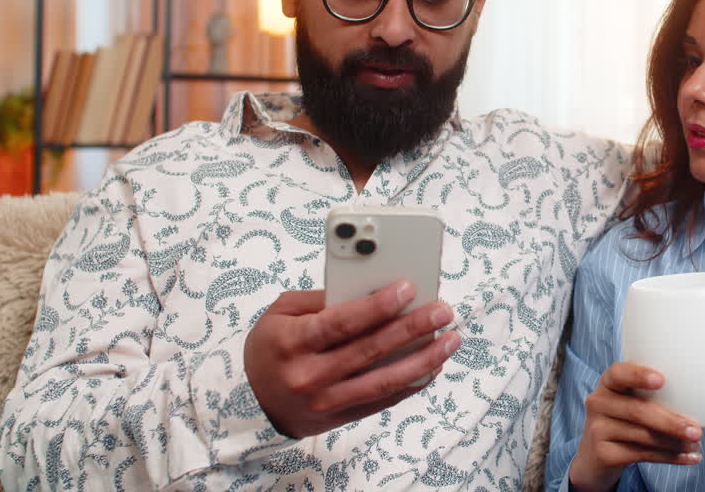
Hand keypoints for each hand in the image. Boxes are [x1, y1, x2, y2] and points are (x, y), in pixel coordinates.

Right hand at [243, 281, 460, 438]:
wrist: (253, 401)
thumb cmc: (272, 346)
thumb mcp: (282, 313)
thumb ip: (322, 299)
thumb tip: (372, 288)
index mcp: (293, 343)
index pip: (342, 322)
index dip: (377, 305)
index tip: (408, 288)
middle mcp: (310, 375)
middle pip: (370, 350)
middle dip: (412, 328)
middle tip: (441, 310)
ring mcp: (327, 401)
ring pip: (384, 380)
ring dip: (423, 359)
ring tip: (451, 339)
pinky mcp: (342, 416)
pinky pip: (383, 400)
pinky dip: (412, 382)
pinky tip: (433, 365)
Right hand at [568, 363, 702, 491]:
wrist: (596, 456)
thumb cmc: (625, 421)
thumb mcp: (631, 401)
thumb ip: (653, 394)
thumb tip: (699, 399)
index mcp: (609, 383)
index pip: (619, 373)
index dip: (639, 375)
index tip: (662, 380)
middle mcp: (598, 402)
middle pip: (637, 410)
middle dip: (670, 421)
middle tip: (696, 430)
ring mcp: (597, 429)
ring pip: (643, 436)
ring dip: (674, 443)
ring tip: (695, 445)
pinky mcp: (603, 453)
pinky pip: (641, 455)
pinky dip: (669, 457)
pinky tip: (688, 458)